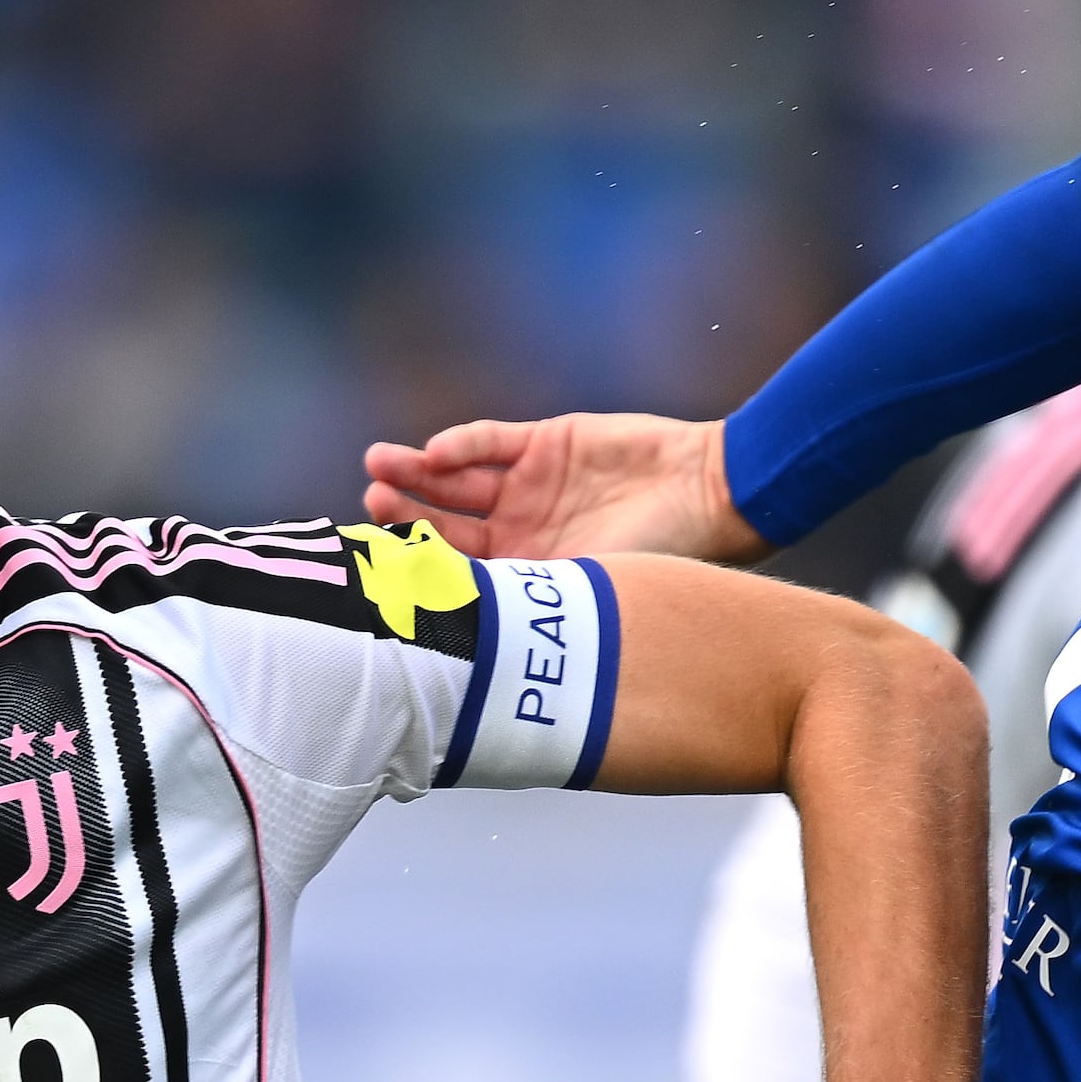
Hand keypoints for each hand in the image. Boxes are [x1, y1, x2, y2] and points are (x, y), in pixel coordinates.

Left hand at [362, 413, 762, 564]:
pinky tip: (436, 452)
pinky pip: (490, 441)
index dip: (417, 563)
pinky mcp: (544, 442)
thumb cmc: (659, 558)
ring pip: (457, 478)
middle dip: (407, 511)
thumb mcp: (584, 591)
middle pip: (445, 521)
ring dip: (418, 472)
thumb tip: (456, 640)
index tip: (380, 561)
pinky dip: (462, 445)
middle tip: (373, 503)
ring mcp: (528, 485)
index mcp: (525, 576)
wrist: (707, 495)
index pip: (455, 570)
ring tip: (380, 466)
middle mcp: (519, 531)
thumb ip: (522, 599)